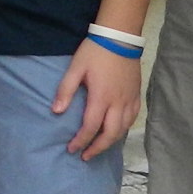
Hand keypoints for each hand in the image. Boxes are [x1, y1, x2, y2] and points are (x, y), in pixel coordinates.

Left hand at [55, 42, 142, 159]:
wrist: (120, 37)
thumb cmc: (95, 52)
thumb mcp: (75, 68)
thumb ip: (65, 90)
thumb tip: (56, 111)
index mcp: (101, 97)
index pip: (91, 127)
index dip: (81, 141)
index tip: (72, 149)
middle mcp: (118, 102)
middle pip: (110, 134)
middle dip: (97, 148)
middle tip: (86, 156)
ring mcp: (129, 99)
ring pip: (123, 128)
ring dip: (111, 141)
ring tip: (99, 147)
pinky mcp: (136, 94)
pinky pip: (133, 118)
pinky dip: (124, 129)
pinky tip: (117, 131)